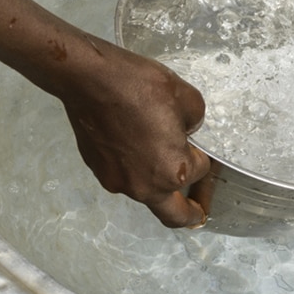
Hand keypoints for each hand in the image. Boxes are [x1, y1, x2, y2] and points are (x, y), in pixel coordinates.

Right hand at [58, 45, 211, 228]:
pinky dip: (132, 167)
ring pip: (145, 192)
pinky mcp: (97, 170)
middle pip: (173, 214)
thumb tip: (186, 130)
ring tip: (155, 151)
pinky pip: (123, 176)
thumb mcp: (186, 97)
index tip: (199, 144)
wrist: (90, 78)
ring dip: (156, 181)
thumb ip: (195, 121)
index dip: (203, 155)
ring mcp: (117, 181)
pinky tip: (129, 141)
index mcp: (173, 171)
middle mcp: (145, 186)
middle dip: (189, 214)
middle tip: (197, 212)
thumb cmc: (139, 86)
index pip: (200, 171)